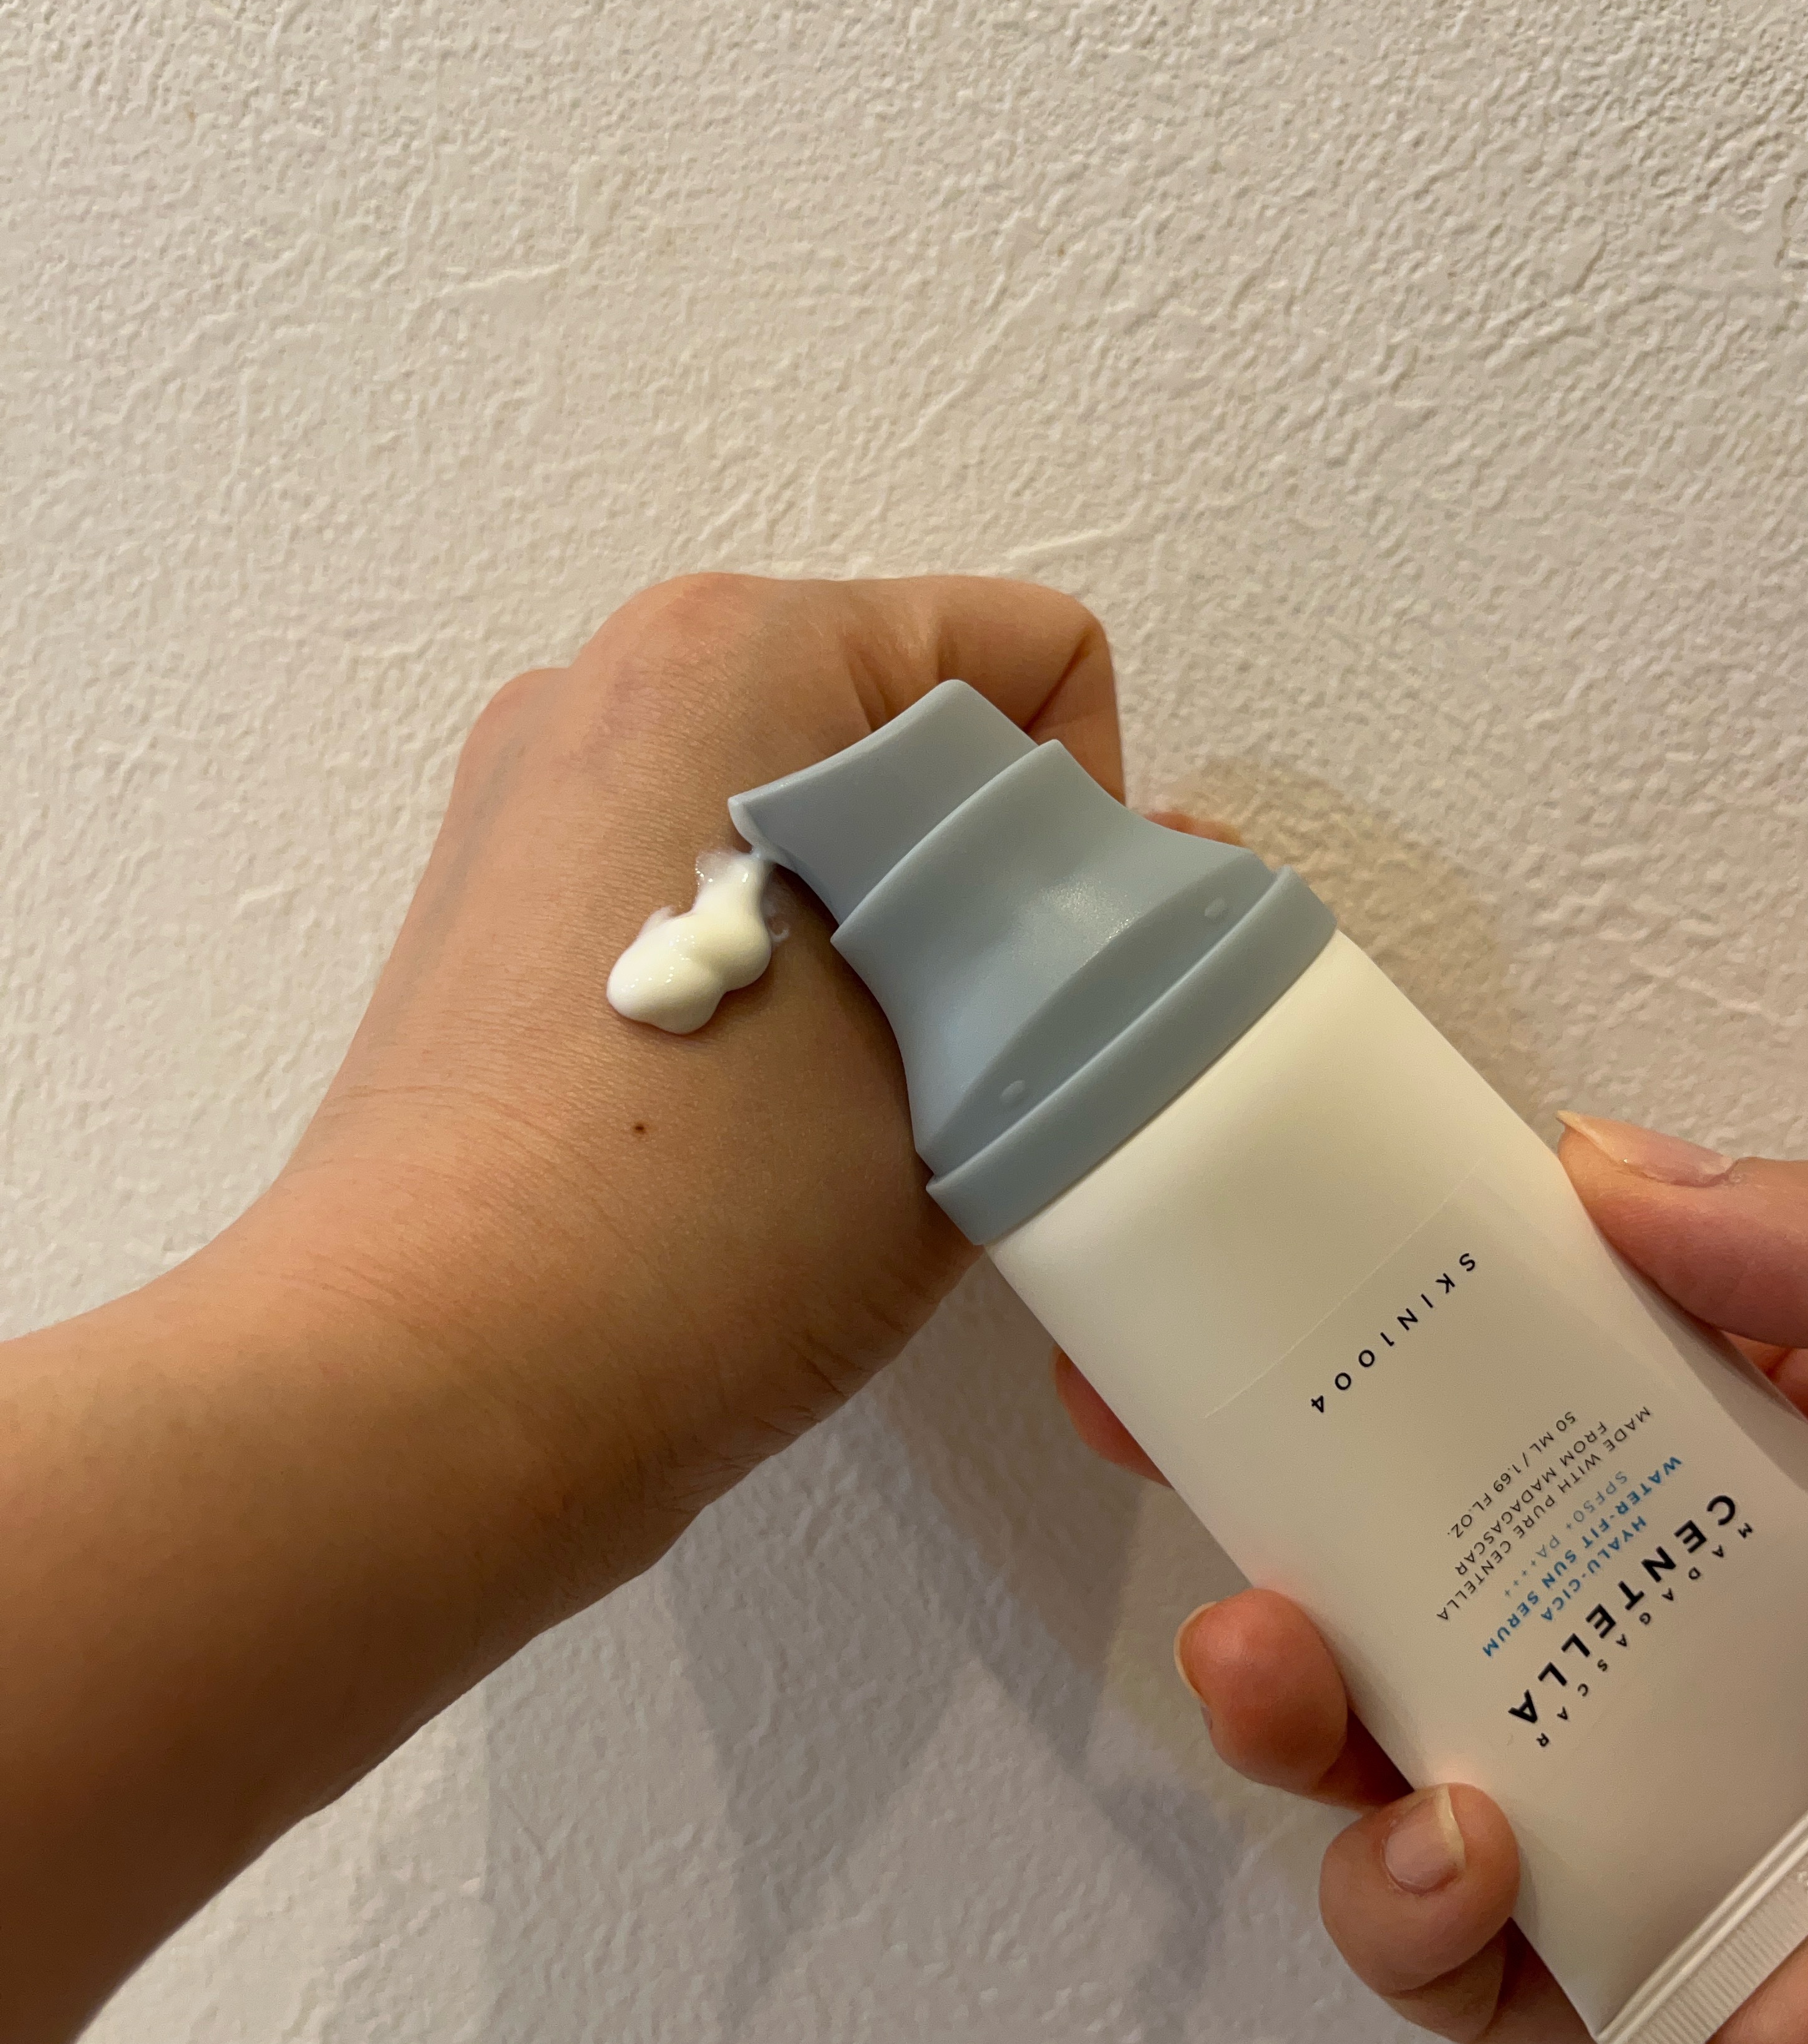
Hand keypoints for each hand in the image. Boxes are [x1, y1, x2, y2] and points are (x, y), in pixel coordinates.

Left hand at [0, 573, 1118, 2043]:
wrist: (437, 1390)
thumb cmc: (717, 1215)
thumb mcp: (978, 1074)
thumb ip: (1088, 957)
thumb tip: (1133, 896)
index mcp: (742, 653)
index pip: (1028, 656)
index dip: (1089, 813)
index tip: (1044, 968)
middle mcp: (613, 682)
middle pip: (904, 729)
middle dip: (979, 872)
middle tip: (982, 1046)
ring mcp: (530, 795)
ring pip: (803, 818)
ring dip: (879, 929)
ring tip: (871, 1096)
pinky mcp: (486, 913)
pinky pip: (698, 884)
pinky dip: (773, 966)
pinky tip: (760, 1113)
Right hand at [1058, 1110, 1807, 2043]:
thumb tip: (1602, 1174)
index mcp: (1770, 1451)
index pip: (1517, 1365)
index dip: (1352, 1313)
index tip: (1212, 1266)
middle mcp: (1693, 1611)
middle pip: (1414, 1550)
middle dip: (1254, 1496)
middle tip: (1149, 1431)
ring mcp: (1673, 1793)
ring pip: (1400, 1749)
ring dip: (1280, 1709)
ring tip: (1267, 1661)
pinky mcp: (1675, 1973)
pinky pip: (1482, 1961)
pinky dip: (1410, 1921)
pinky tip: (1451, 1850)